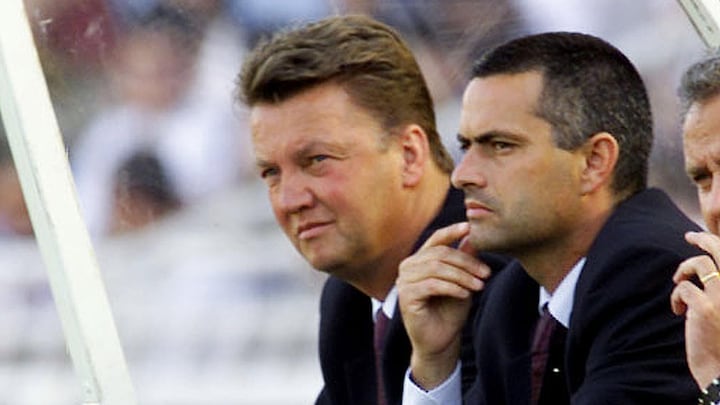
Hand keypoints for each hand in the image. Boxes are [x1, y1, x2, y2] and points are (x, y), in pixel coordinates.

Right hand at [397, 222, 490, 388]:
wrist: (441, 341)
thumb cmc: (449, 311)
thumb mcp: (462, 281)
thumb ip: (464, 259)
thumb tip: (473, 235)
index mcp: (420, 259)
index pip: (436, 239)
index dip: (452, 231)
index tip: (470, 227)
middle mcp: (408, 266)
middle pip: (440, 253)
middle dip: (467, 262)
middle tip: (486, 273)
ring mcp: (404, 281)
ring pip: (437, 268)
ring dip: (462, 276)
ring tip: (479, 286)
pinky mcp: (406, 296)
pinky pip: (432, 285)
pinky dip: (452, 287)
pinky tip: (465, 294)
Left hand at [671, 231, 719, 388]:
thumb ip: (718, 289)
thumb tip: (704, 266)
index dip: (715, 241)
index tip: (702, 236)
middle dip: (703, 238)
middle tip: (690, 236)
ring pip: (698, 263)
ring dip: (683, 271)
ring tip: (679, 282)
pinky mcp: (704, 307)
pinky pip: (683, 288)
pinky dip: (676, 296)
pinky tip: (678, 311)